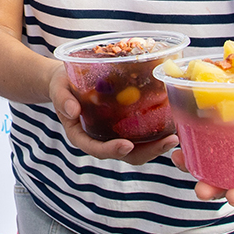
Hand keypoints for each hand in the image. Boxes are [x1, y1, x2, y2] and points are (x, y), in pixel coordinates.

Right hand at [47, 63, 179, 165]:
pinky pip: (142, 133)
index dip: (112, 150)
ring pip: (138, 148)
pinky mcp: (125, 125)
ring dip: (158, 146)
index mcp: (81, 136)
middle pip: (125, 154)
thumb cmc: (61, 84)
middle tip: (168, 141)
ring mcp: (114, 134)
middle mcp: (101, 139)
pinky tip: (173, 123)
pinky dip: (157, 132)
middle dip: (148, 152)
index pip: (96, 149)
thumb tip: (72, 111)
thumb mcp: (58, 87)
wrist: (67, 79)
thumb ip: (62, 99)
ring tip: (176, 136)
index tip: (127, 145)